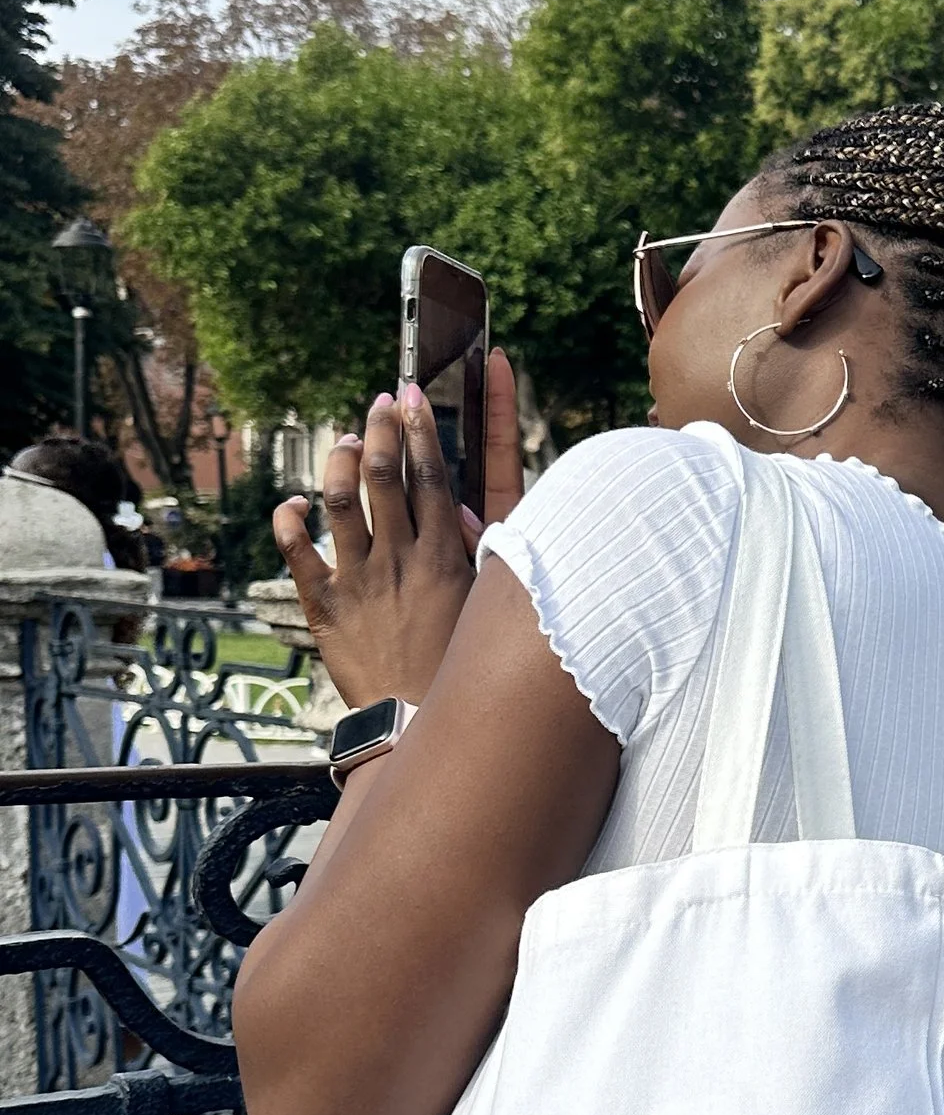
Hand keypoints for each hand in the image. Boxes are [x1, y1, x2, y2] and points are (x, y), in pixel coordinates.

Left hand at [274, 351, 521, 707]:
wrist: (416, 719)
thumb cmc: (459, 663)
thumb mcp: (483, 604)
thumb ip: (476, 551)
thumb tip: (460, 507)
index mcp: (444, 556)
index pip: (431, 475)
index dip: (420, 429)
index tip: (413, 395)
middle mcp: (399, 559)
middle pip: (383, 474)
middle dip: (380, 426)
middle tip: (379, 401)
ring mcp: (358, 579)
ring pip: (339, 500)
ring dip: (338, 461)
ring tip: (344, 440)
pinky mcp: (324, 604)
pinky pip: (295, 551)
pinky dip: (288, 520)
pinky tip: (293, 502)